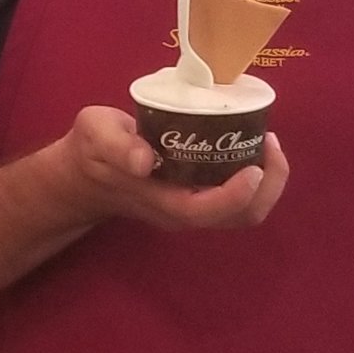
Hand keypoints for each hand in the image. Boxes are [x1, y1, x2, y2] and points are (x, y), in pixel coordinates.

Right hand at [58, 104, 289, 234]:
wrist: (83, 176)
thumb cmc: (91, 151)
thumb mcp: (95, 135)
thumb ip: (117, 145)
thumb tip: (145, 159)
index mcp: (159, 201)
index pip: (205, 210)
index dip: (236, 194)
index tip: (255, 165)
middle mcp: (183, 212)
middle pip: (239, 217)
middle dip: (268, 186)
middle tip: (269, 141)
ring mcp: (193, 208)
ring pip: (244, 212)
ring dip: (267, 183)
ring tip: (267, 142)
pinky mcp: (199, 198)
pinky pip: (239, 199)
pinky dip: (256, 178)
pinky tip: (252, 146)